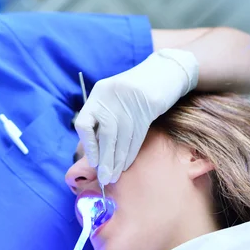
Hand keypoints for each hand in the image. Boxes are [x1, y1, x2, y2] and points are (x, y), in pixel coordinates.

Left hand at [74, 49, 198, 184]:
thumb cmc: (137, 91)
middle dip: (105, 159)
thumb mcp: (115, 99)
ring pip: (121, 137)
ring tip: (114, 176)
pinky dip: (130, 153)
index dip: (88, 145)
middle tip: (104, 178)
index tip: (93, 162)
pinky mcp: (148, 104)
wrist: (166, 71)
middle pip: (106, 134)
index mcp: (99, 92)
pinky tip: (126, 165)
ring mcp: (129, 98)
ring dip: (117, 160)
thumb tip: (94, 153)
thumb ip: (103, 120)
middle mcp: (110, 94)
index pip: (83, 123)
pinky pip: (136, 135)